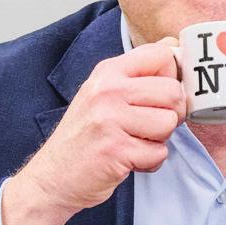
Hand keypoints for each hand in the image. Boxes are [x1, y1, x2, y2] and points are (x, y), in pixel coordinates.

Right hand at [0, 45, 184, 224]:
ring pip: (169, 123)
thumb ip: (135, 74)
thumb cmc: (84, 137)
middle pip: (173, 91)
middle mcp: (107, 90)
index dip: (172, 77)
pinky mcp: (116, 149)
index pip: (161, 55)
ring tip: (136, 143)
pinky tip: (130, 160)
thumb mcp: (102, 93)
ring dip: (159, 140)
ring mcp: (110, 119)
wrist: (53, 177)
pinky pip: (159, 153)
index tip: (159, 96)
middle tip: (151, 126)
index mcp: (107, 72)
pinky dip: (150, 162)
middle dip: (171, 114)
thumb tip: (173, 47)